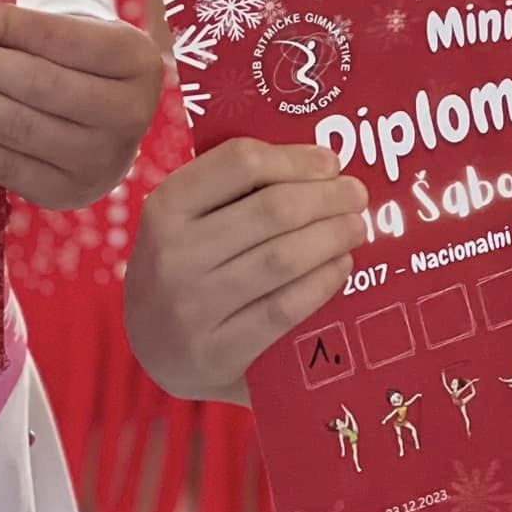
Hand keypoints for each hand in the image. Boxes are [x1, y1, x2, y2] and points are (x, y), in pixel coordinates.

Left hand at [0, 3, 161, 209]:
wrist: (110, 129)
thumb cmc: (84, 70)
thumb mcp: (78, 38)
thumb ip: (29, 31)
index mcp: (136, 61)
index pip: (61, 38)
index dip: (5, 25)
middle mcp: (129, 113)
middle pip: (37, 84)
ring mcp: (102, 160)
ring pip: (17, 126)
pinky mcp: (68, 193)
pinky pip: (6, 167)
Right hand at [124, 139, 368, 403]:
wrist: (154, 350)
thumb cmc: (189, 265)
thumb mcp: (191, 218)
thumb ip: (238, 188)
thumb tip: (322, 166)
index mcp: (166, 206)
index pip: (241, 162)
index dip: (296, 158)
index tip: (331, 163)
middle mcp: (173, 255)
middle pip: (273, 209)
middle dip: (328, 198)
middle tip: (357, 195)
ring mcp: (192, 308)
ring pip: (283, 258)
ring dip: (333, 236)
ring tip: (356, 227)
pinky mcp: (217, 353)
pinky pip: (285, 308)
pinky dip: (322, 282)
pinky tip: (341, 266)